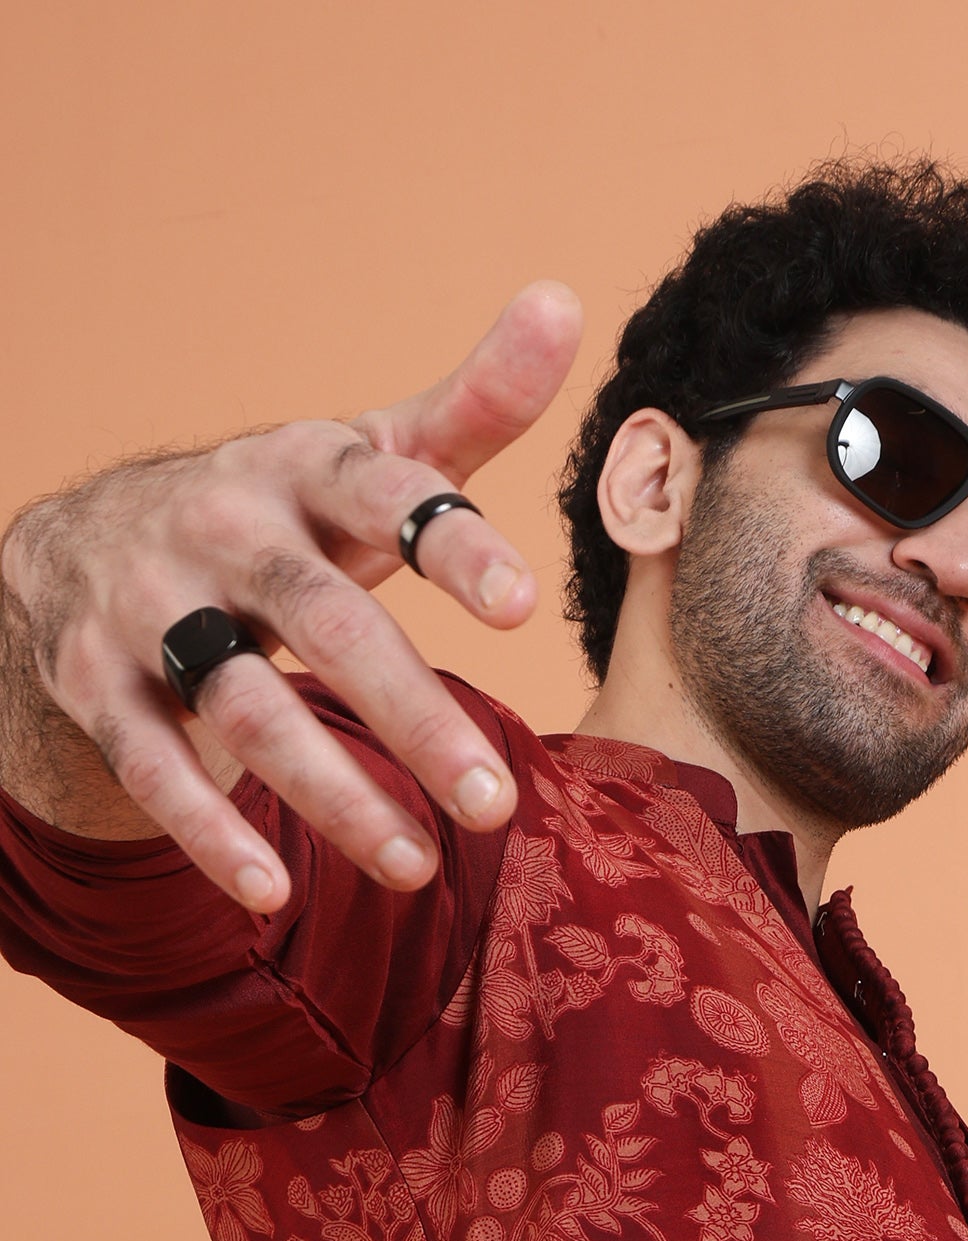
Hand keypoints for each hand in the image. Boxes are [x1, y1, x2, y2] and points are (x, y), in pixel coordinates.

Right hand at [0, 281, 584, 909]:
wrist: (86, 544)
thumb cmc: (277, 513)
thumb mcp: (364, 456)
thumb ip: (470, 409)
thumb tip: (563, 301)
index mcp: (300, 467)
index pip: (386, 495)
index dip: (453, 546)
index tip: (526, 606)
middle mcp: (221, 528)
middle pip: (324, 623)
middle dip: (411, 716)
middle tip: (499, 802)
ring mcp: (151, 609)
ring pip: (243, 705)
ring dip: (332, 793)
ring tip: (419, 868)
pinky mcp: (101, 685)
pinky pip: (155, 765)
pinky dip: (211, 831)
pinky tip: (272, 894)